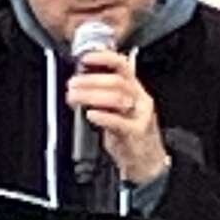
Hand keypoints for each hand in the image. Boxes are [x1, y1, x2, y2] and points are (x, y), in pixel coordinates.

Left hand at [67, 50, 168, 183]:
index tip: (85, 59)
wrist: (147, 161)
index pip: (122, 65)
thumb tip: (80, 81)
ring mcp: (140, 116)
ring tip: (75, 98)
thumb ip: (103, 95)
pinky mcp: (136, 133)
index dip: (104, 58)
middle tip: (72, 84)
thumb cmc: (129, 134)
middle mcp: (139, 100)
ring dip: (91, 96)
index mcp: (135, 89)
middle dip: (90, 80)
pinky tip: (90, 114)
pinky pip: (119, 122)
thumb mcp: (119, 109)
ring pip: (117, 98)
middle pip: (117, 81)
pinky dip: (102, 116)